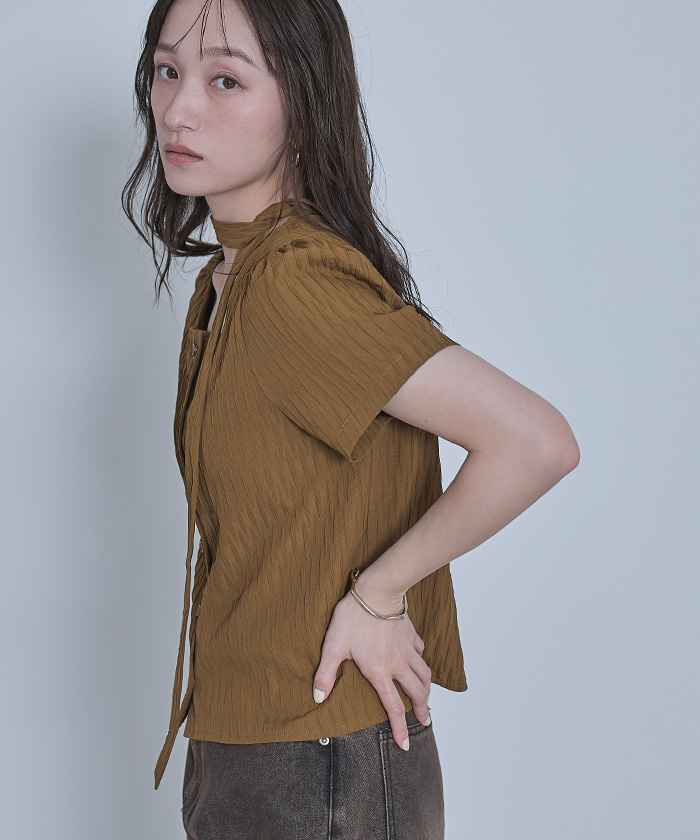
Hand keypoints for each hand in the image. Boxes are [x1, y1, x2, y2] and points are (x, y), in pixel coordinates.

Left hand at [312, 575, 431, 751]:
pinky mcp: (411, 633)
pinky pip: (421, 652)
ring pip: (424, 674)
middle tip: (424, 721)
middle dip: (421, 710)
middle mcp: (398, 664)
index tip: (405, 744)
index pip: (393, 706)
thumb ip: (326, 673)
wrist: (376, 591)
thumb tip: (318, 698)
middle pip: (417, 692)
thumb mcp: (333, 645)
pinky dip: (422, 660)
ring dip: (427, 688)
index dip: (399, 728)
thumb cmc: (353, 617)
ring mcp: (407, 648)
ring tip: (426, 697)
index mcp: (379, 672)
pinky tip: (419, 661)